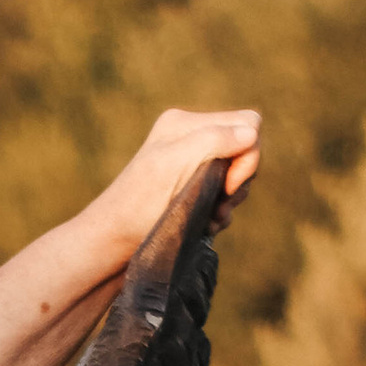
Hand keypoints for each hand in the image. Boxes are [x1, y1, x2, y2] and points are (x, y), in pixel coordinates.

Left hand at [81, 108, 261, 274]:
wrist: (114, 242)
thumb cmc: (140, 205)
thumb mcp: (175, 164)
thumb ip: (214, 140)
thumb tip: (251, 131)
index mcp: (186, 123)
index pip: (247, 122)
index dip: (248, 154)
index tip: (228, 183)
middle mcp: (191, 140)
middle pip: (247, 150)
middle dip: (239, 180)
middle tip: (218, 202)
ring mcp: (193, 167)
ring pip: (239, 176)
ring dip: (229, 200)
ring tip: (209, 217)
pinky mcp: (194, 192)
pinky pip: (226, 196)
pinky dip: (220, 213)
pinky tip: (205, 224)